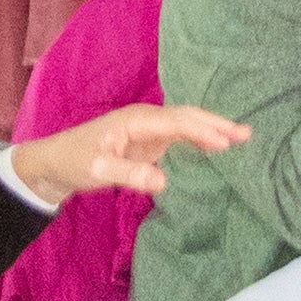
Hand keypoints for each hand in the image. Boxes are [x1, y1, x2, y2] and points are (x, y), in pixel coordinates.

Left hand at [9, 99, 249, 204]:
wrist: (54, 162)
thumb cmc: (74, 162)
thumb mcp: (97, 171)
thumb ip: (129, 175)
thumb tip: (164, 182)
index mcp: (136, 119)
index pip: (177, 122)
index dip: (202, 131)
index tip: (226, 142)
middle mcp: (146, 119)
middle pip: (187, 118)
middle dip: (216, 124)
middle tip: (246, 134)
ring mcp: (148, 130)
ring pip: (187, 125)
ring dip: (212, 130)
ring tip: (241, 137)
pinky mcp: (148, 142)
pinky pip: (180, 137)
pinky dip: (199, 139)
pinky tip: (215, 146)